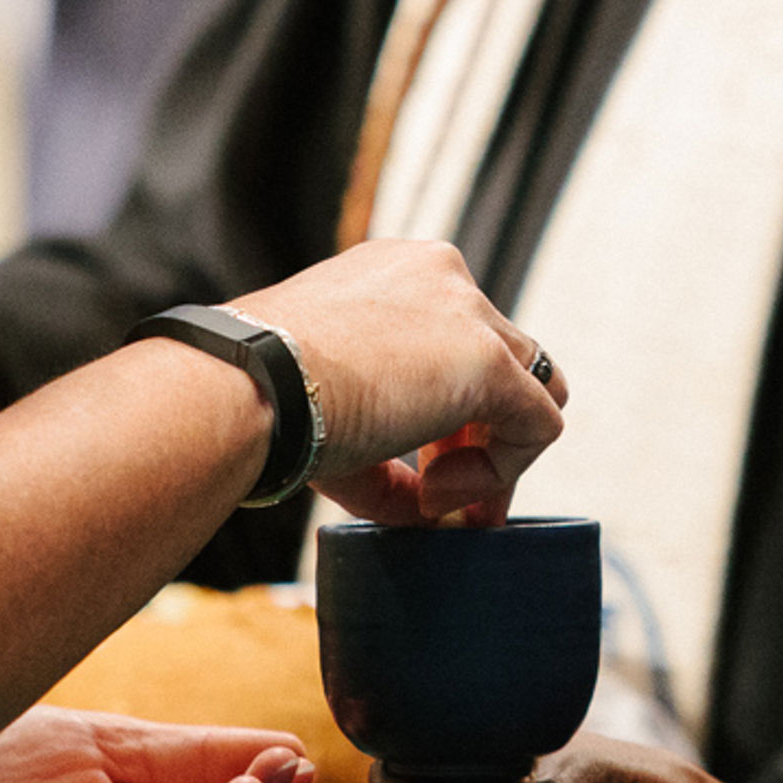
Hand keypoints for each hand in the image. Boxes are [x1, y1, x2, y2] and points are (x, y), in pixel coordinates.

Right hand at [229, 240, 564, 525]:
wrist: (246, 385)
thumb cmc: (265, 395)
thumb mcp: (327, 407)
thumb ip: (386, 451)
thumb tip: (431, 510)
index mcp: (395, 273)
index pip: (455, 337)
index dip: (447, 414)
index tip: (421, 471)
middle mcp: (440, 275)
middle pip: (501, 362)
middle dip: (475, 439)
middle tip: (439, 498)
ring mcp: (469, 313)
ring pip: (530, 391)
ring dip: (492, 457)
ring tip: (438, 502)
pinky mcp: (488, 360)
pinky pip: (535, 426)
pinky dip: (501, 473)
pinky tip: (439, 497)